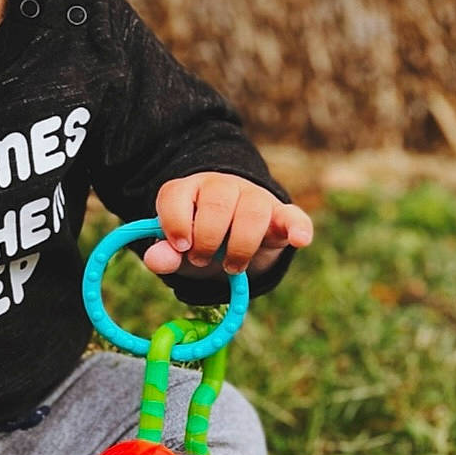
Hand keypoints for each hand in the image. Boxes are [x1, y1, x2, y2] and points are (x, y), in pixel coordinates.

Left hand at [144, 172, 312, 278]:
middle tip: (203, 260)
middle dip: (208, 240)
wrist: (232, 235)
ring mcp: (254, 197)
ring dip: (240, 246)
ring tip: (233, 267)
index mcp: (188, 189)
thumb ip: (165, 254)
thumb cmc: (199, 239)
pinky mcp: (281, 215)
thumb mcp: (178, 249)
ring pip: (252, 212)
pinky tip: (299, 240)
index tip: (181, 246)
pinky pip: (293, 216)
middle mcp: (221, 187)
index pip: (176, 195)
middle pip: (216, 205)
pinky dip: (298, 228)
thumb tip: (156, 260)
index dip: (176, 223)